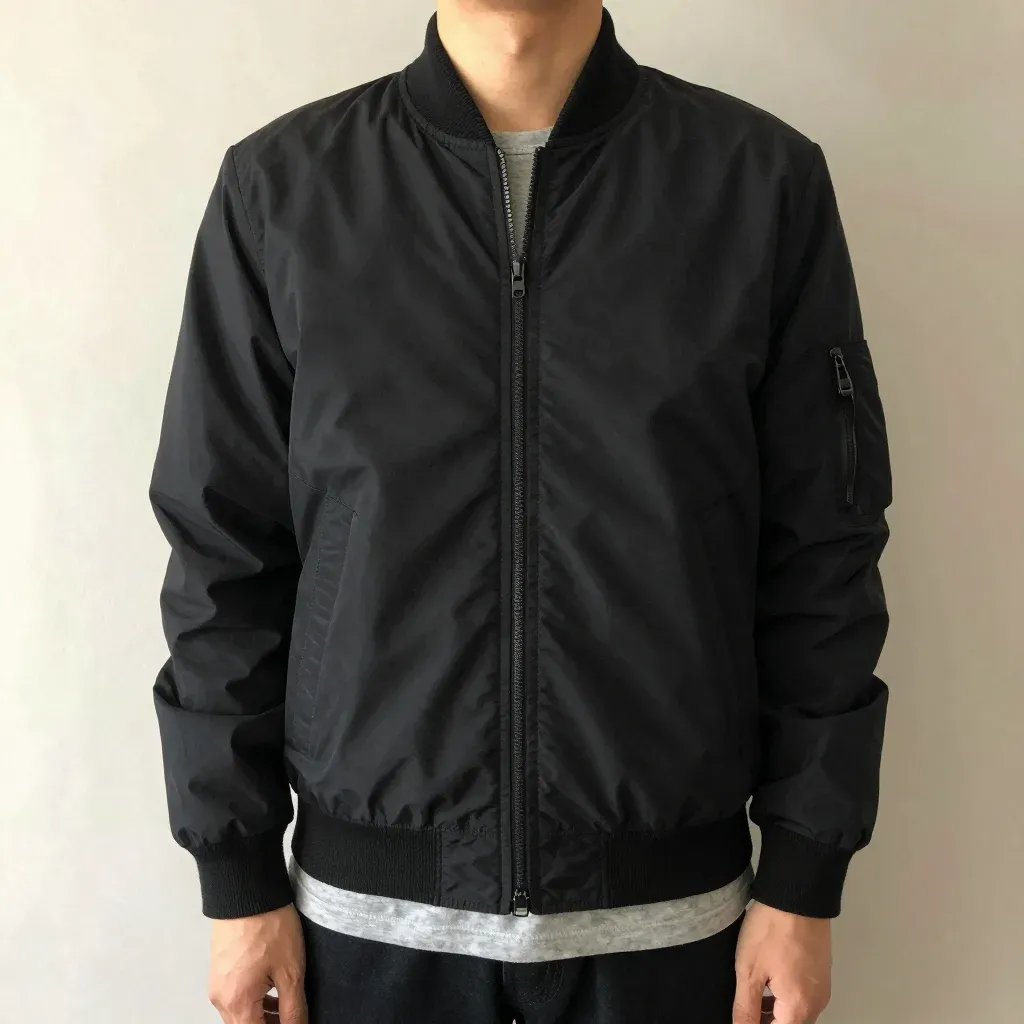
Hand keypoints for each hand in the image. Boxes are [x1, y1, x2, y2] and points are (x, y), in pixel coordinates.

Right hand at [208, 904, 307, 1023]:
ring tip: (287, 1007)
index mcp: (237, 1003)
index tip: (296, 1023)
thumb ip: (293, 1009)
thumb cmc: (268, 925)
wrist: (247, 891)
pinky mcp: (220, 970)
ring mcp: (218, 984)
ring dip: (262, 1017)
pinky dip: (254, 1002)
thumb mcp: (290, 971)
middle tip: (294, 1017)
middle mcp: (221, 999)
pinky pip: (235, 998)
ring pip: (240, 1015)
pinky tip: (273, 993)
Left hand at [733, 901, 831, 1023]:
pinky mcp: (822, 972)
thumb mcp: (749, 970)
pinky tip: (767, 983)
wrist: (798, 895)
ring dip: (775, 1012)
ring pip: (797, 1013)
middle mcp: (816, 1003)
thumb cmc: (771, 931)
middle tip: (744, 1008)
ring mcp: (822, 987)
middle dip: (767, 1021)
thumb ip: (745, 1008)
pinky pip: (803, 996)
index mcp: (799, 1008)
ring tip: (751, 998)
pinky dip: (785, 998)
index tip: (743, 1015)